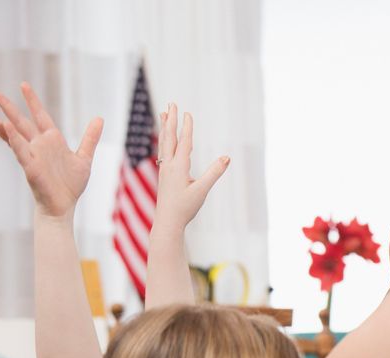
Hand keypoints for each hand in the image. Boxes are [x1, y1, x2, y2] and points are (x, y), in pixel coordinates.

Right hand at [0, 82, 101, 218]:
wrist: (64, 205)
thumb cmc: (71, 184)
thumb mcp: (84, 157)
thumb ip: (90, 138)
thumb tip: (99, 118)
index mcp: (52, 141)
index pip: (40, 116)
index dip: (32, 101)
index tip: (23, 85)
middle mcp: (40, 145)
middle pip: (23, 122)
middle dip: (9, 108)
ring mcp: (34, 155)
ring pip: (17, 135)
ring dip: (6, 124)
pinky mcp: (31, 167)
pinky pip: (20, 151)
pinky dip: (13, 140)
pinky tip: (5, 128)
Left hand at [152, 104, 229, 229]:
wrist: (168, 221)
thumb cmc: (185, 208)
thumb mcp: (202, 191)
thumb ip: (214, 173)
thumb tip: (227, 158)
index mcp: (179, 167)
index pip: (184, 143)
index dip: (187, 127)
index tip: (188, 113)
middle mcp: (169, 165)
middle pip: (169, 137)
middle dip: (171, 120)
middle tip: (171, 104)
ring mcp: (165, 169)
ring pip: (164, 143)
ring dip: (165, 127)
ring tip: (164, 114)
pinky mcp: (164, 174)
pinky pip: (163, 151)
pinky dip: (164, 140)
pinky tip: (165, 139)